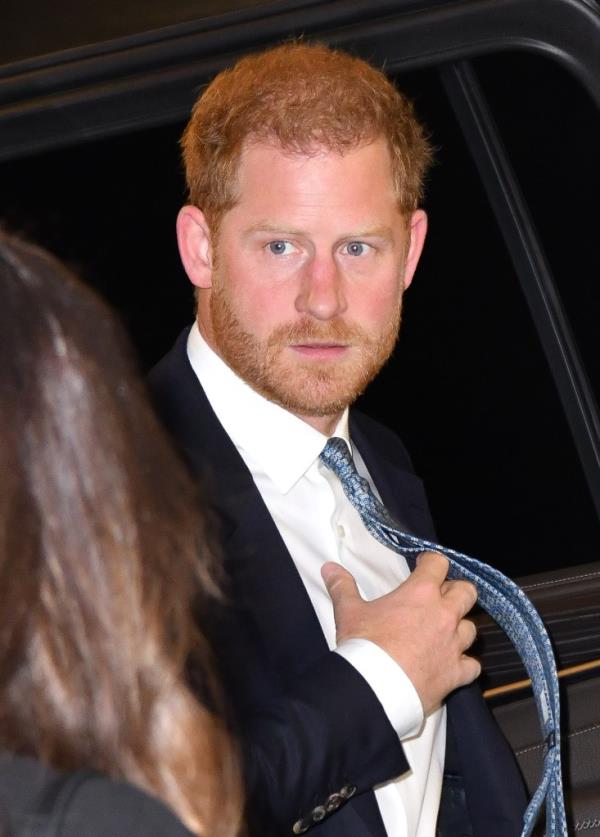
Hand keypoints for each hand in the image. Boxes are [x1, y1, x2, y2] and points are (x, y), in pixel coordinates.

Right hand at [321, 551, 479, 714]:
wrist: (374, 688)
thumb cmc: (363, 646)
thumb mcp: (348, 611)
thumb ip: (342, 586)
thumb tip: (330, 568)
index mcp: (420, 593)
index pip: (439, 563)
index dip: (432, 562)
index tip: (425, 565)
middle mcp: (444, 614)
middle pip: (466, 592)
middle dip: (456, 591)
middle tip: (441, 597)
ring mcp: (453, 645)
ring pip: (471, 628)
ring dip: (460, 628)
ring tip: (446, 632)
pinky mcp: (456, 673)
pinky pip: (472, 665)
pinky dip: (464, 664)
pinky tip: (454, 665)